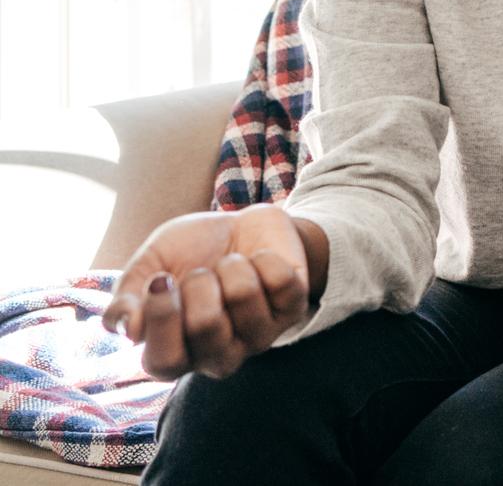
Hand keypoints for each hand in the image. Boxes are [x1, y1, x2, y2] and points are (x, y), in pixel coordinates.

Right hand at [102, 205, 311, 379]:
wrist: (240, 223)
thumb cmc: (189, 252)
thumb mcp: (149, 265)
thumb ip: (127, 298)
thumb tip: (128, 328)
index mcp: (174, 354)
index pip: (163, 362)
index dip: (161, 317)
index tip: (161, 279)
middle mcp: (217, 357)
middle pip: (205, 324)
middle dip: (199, 281)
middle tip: (202, 272)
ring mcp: (258, 338)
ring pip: (243, 295)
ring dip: (232, 266)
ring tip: (232, 266)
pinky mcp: (292, 311)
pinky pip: (279, 280)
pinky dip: (265, 257)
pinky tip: (260, 261)